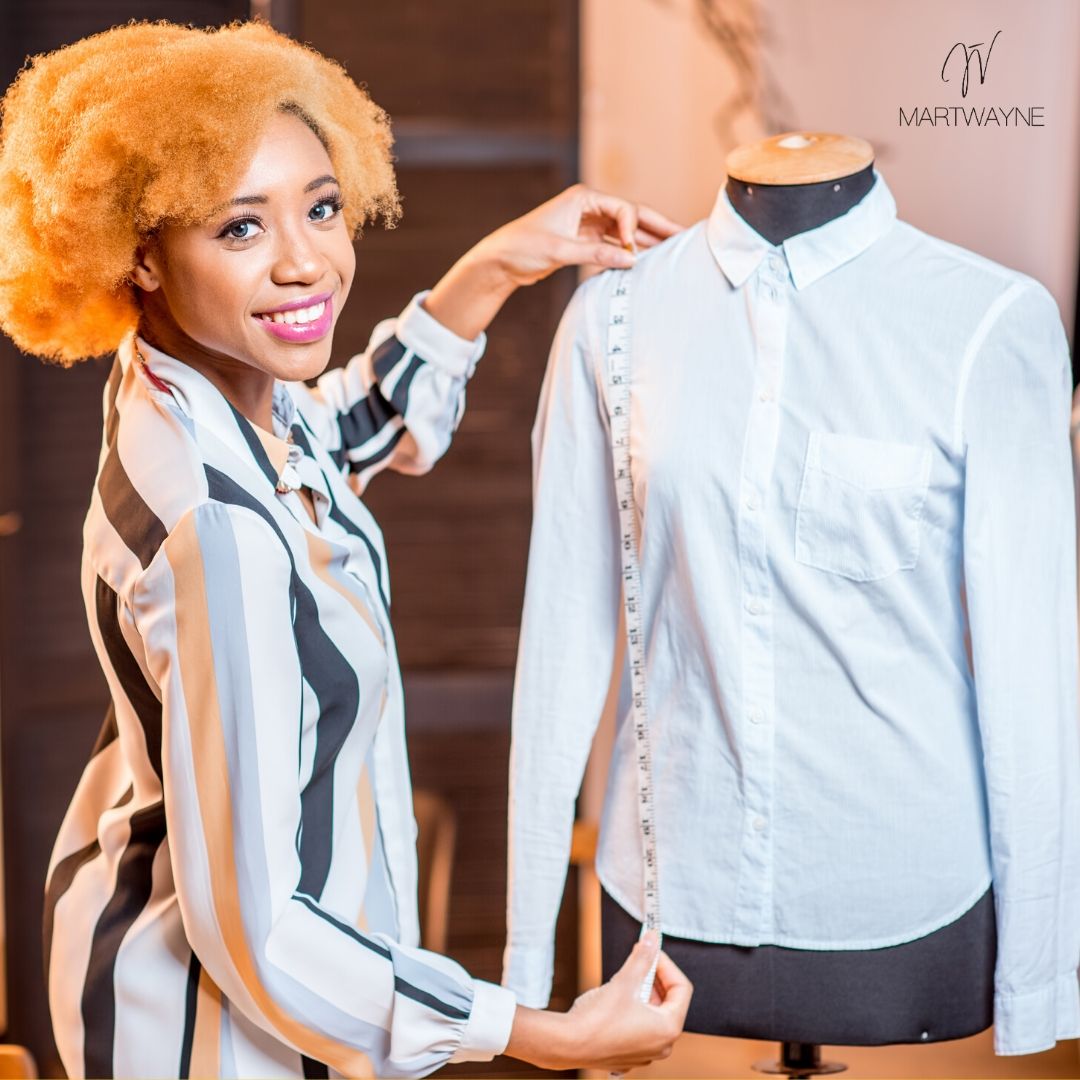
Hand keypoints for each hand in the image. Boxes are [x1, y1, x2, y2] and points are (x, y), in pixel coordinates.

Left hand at [476, 183, 685, 286]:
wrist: (500, 261)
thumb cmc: (522, 247)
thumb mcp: (559, 251)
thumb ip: (595, 255)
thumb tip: (631, 259)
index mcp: (583, 199)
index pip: (622, 207)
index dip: (634, 227)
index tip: (634, 250)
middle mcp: (589, 208)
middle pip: (631, 215)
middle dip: (656, 227)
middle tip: (684, 237)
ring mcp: (589, 225)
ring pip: (626, 231)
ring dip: (646, 241)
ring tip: (672, 251)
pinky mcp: (585, 241)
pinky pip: (614, 245)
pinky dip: (629, 252)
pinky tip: (646, 261)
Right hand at [503, 932, 692, 1072]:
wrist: (568, 1045)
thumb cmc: (597, 1020)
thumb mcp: (624, 981)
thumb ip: (642, 958)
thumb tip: (652, 940)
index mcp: (667, 1028)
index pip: (681, 989)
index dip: (667, 965)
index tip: (653, 953)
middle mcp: (661, 1045)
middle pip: (668, 1002)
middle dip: (654, 979)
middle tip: (639, 962)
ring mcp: (645, 1053)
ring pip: (652, 1015)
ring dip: (642, 994)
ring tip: (624, 981)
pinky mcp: (629, 1055)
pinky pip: (639, 1028)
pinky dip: (633, 1011)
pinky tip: (616, 1001)